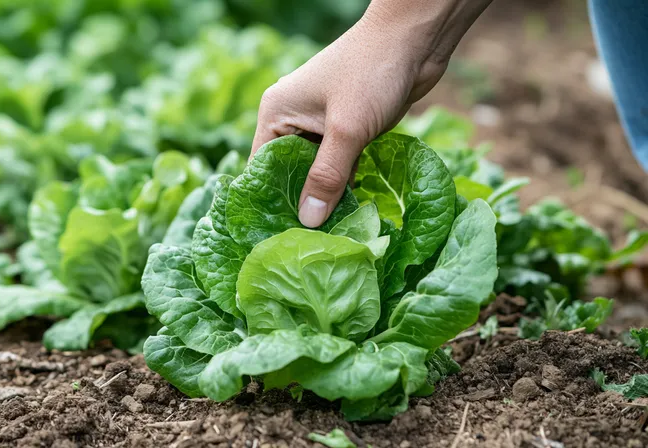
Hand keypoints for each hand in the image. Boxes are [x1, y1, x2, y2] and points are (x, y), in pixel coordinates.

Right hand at [251, 0, 490, 227]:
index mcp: (276, 112)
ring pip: (315, 169)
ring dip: (324, 194)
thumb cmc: (372, 72)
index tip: (278, 232)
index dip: (269, 199)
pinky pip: (337, 163)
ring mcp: (319, 122)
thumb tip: (308, 220)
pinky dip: (343, 182)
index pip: (260, 166)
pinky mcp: (345, 127)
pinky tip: (348, 209)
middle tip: (305, 241)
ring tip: (327, 232)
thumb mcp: (347, 130)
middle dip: (299, 201)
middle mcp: (292, 118)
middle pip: (287, 171)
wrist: (415, 39)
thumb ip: (327, 176)